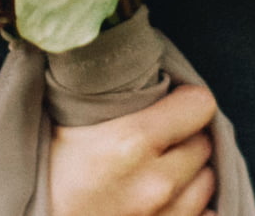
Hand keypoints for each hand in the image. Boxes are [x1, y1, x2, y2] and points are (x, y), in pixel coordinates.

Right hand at [47, 83, 217, 215]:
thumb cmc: (47, 174)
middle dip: (185, 136)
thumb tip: (125, 53)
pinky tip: (165, 199)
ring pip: (207, 180)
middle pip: (204, 141)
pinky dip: (191, 206)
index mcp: (132, 141)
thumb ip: (109, 92)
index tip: (171, 101)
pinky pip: (204, 214)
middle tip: (158, 137)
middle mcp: (156, 181)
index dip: (185, 99)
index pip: (200, 104)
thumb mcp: (68, 122)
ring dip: (190, 173)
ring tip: (158, 167)